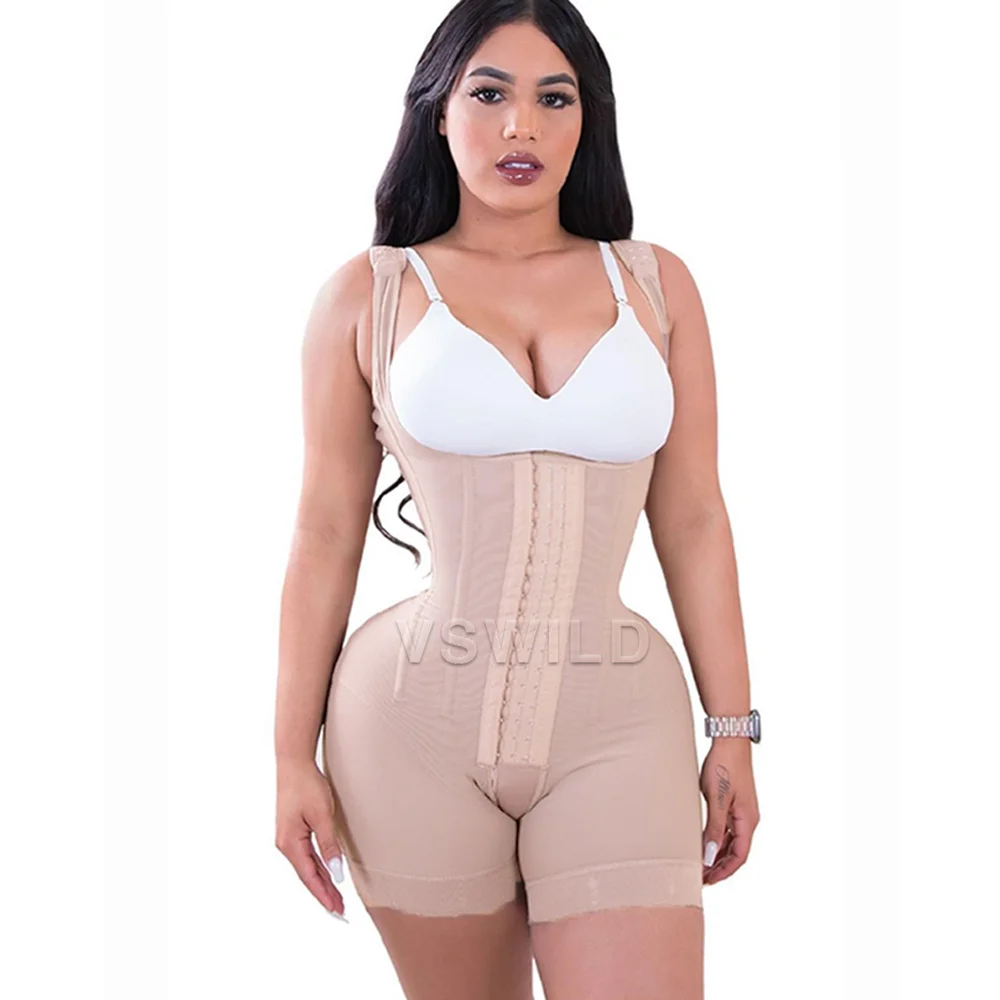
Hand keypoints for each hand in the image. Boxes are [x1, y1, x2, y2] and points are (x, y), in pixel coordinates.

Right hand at [275, 756, 347, 919]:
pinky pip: (307, 856)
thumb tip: (336, 874)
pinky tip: (327, 875)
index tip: (337, 911)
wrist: (294, 764)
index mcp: (290, 844)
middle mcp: (286, 845)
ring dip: (322, 883)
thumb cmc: (307, 786)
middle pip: (308, 876)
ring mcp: (288, 839)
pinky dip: (318, 868)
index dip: (324, 895)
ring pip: (308, 867)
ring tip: (337, 899)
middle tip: (342, 912)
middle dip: (325, 894)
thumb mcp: (322, 815)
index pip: (310, 878)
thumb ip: (329, 845)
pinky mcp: (293, 832)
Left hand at [699, 738, 759, 883]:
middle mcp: (748, 819)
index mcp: (748, 820)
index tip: (708, 881)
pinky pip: (727, 828)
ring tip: (699, 863)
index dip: (725, 871)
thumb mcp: (716, 799)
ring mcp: (742, 811)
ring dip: (717, 854)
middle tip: (700, 877)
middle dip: (719, 866)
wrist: (729, 741)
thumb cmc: (724, 766)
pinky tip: (704, 843)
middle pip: (736, 851)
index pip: (740, 856)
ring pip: (731, 841)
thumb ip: (714, 828)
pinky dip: (717, 839)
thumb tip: (709, 855)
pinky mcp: (734, 803)